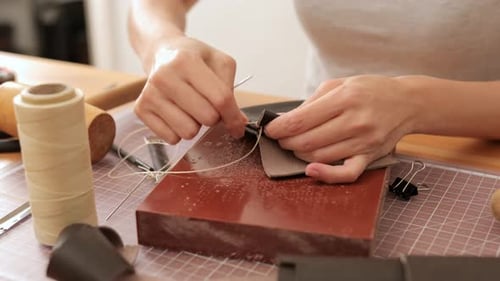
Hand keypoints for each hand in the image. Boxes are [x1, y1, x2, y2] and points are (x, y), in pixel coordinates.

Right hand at [134, 36, 246, 143]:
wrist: (162, 51)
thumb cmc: (194, 58)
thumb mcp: (220, 62)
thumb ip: (231, 91)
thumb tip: (238, 124)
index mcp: (187, 60)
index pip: (220, 99)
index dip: (234, 116)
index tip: (238, 126)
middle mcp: (164, 76)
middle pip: (207, 117)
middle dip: (213, 116)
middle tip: (206, 104)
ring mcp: (150, 94)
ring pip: (188, 132)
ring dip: (195, 124)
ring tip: (190, 107)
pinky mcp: (141, 109)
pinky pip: (171, 138)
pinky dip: (178, 131)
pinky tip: (176, 113)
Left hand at [265, 75, 419, 182]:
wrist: (408, 102)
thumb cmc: (371, 91)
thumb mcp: (340, 84)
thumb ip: (313, 102)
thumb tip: (287, 120)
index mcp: (345, 99)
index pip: (300, 121)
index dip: (279, 128)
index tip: (270, 130)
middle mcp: (355, 121)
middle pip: (306, 141)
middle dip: (286, 142)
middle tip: (281, 138)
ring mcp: (364, 142)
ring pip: (319, 156)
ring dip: (299, 154)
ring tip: (296, 146)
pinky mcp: (370, 157)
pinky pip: (346, 174)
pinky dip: (326, 175)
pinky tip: (312, 170)